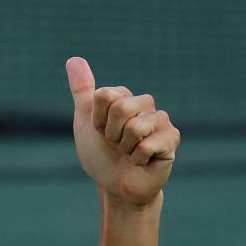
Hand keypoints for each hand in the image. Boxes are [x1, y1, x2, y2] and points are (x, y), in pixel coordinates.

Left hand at [65, 56, 179, 206]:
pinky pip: (147, 145)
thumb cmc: (101, 156)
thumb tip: (73, 59)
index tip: (100, 132)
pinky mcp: (172, 139)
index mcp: (125, 97)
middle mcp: (145, 104)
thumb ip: (82, 91)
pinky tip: (142, 162)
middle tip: (115, 145)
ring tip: (128, 154)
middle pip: (121, 107)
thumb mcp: (85, 123)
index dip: (97, 120)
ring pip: (135, 127)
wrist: (115, 186)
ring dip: (124, 148)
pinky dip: (137, 159)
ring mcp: (161, 121)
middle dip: (110, 134)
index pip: (105, 95)